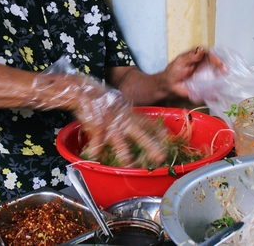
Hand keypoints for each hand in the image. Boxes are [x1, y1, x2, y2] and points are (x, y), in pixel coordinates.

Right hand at [31, 71, 169, 167]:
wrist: (85, 91)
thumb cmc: (102, 100)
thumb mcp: (120, 104)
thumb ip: (129, 115)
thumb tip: (141, 124)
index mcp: (129, 114)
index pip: (147, 123)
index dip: (158, 131)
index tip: (168, 138)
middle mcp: (122, 120)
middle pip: (139, 134)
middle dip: (150, 146)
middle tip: (160, 157)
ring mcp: (110, 124)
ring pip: (119, 141)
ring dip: (125, 153)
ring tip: (129, 164)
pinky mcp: (96, 127)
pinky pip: (97, 141)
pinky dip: (96, 149)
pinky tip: (96, 156)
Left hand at [161, 47, 226, 97]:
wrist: (169, 84)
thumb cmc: (174, 70)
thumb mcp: (181, 61)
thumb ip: (191, 56)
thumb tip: (201, 50)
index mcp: (199, 56)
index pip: (210, 55)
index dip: (216, 58)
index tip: (219, 64)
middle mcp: (204, 65)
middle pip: (217, 65)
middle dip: (222, 68)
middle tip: (224, 72)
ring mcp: (205, 75)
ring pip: (216, 76)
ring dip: (220, 79)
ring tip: (221, 83)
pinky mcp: (204, 85)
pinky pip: (212, 87)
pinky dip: (214, 90)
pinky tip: (214, 93)